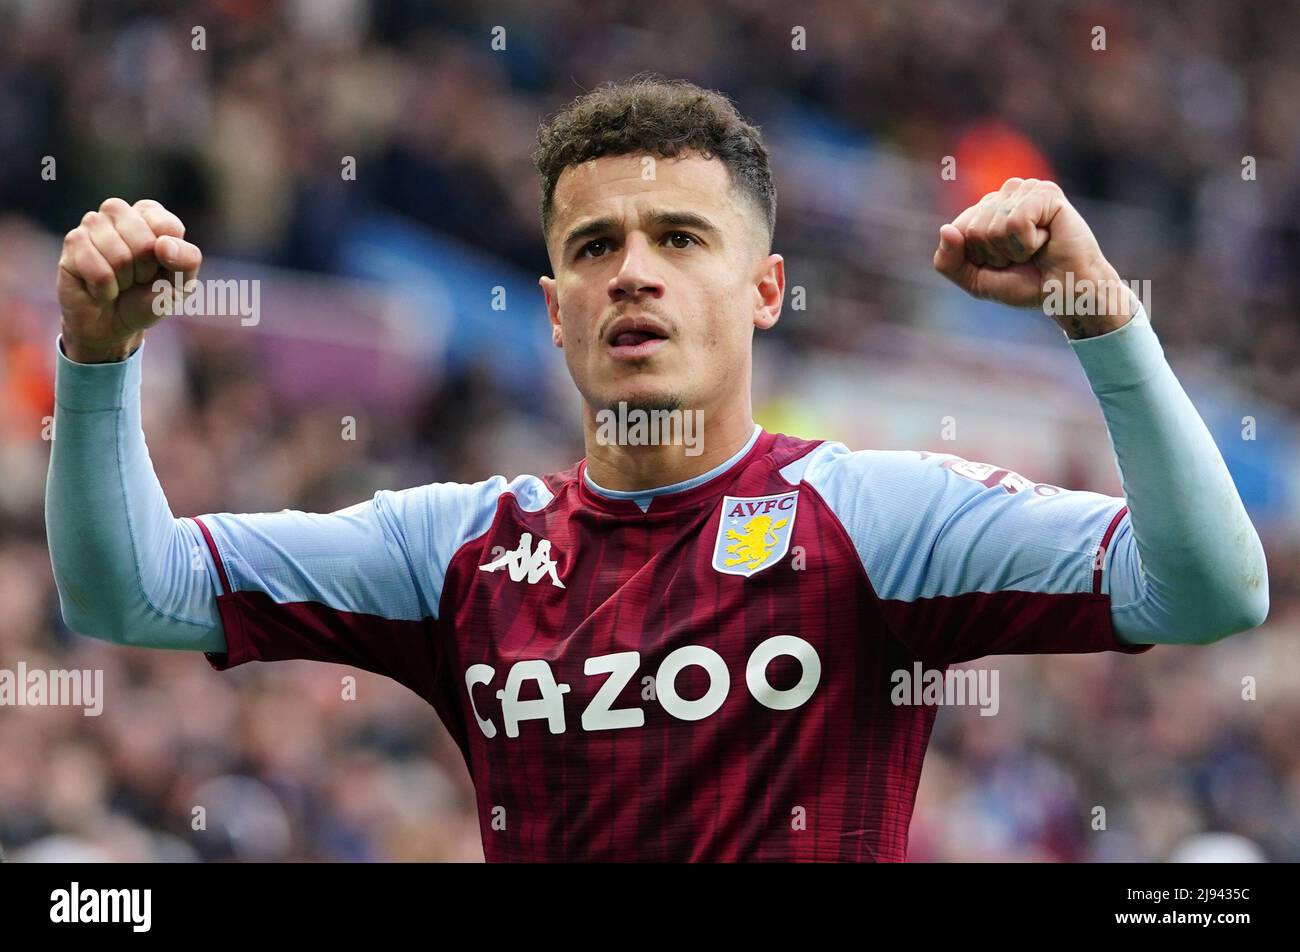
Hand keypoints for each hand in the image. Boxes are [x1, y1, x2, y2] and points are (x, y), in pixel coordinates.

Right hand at [57, 198, 201, 361]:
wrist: (113, 323)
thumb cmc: (149, 297)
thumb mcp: (181, 284)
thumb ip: (187, 260)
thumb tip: (162, 244)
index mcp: (150, 214)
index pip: (168, 227)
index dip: (169, 258)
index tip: (161, 267)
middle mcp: (118, 212)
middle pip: (144, 242)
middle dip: (145, 271)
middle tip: (137, 278)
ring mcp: (92, 224)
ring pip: (120, 256)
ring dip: (124, 280)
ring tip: (118, 282)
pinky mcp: (72, 243)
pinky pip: (98, 271)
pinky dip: (105, 289)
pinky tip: (100, 288)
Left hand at [933, 177, 1133, 337]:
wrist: (1068, 292)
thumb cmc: (1027, 283)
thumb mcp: (975, 280)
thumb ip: (949, 262)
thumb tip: (945, 230)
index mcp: (987, 209)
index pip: (957, 229)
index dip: (976, 257)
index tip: (1002, 263)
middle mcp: (1005, 193)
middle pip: (972, 230)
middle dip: (994, 255)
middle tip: (1022, 257)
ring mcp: (1026, 189)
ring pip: (992, 227)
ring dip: (1012, 250)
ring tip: (1035, 248)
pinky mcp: (1045, 193)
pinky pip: (1015, 223)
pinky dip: (1028, 243)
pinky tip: (1046, 240)